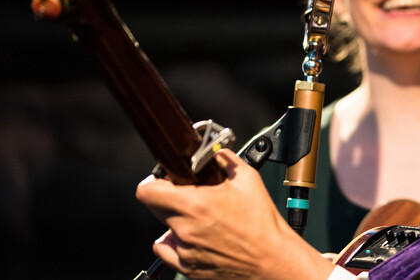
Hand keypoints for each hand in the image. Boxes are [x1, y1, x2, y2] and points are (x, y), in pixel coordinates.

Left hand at [136, 149, 333, 278]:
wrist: (271, 257)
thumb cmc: (262, 223)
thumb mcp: (249, 180)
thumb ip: (227, 160)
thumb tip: (218, 153)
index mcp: (195, 204)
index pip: (147, 192)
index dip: (152, 183)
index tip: (163, 181)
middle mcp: (185, 229)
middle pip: (155, 208)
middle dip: (168, 199)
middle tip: (188, 197)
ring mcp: (184, 250)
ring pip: (163, 229)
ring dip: (175, 221)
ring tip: (198, 220)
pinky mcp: (188, 267)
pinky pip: (167, 251)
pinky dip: (175, 243)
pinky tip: (193, 237)